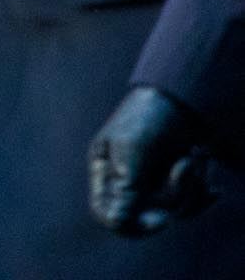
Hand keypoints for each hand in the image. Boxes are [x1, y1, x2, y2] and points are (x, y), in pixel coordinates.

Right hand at [87, 85, 217, 235]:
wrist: (188, 94)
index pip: (107, 213)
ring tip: (196, 158)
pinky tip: (213, 188)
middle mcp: (126, 179)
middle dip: (174, 195)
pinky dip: (201, 194)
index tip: (162, 220)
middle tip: (186, 166)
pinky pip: (188, 204)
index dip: (131, 225)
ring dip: (191, 189)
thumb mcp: (135, 147)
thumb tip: (117, 222)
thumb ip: (127, 186)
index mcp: (105, 169)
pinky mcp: (175, 180)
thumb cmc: (152, 114)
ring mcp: (152, 181)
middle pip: (147, 215)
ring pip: (171, 210)